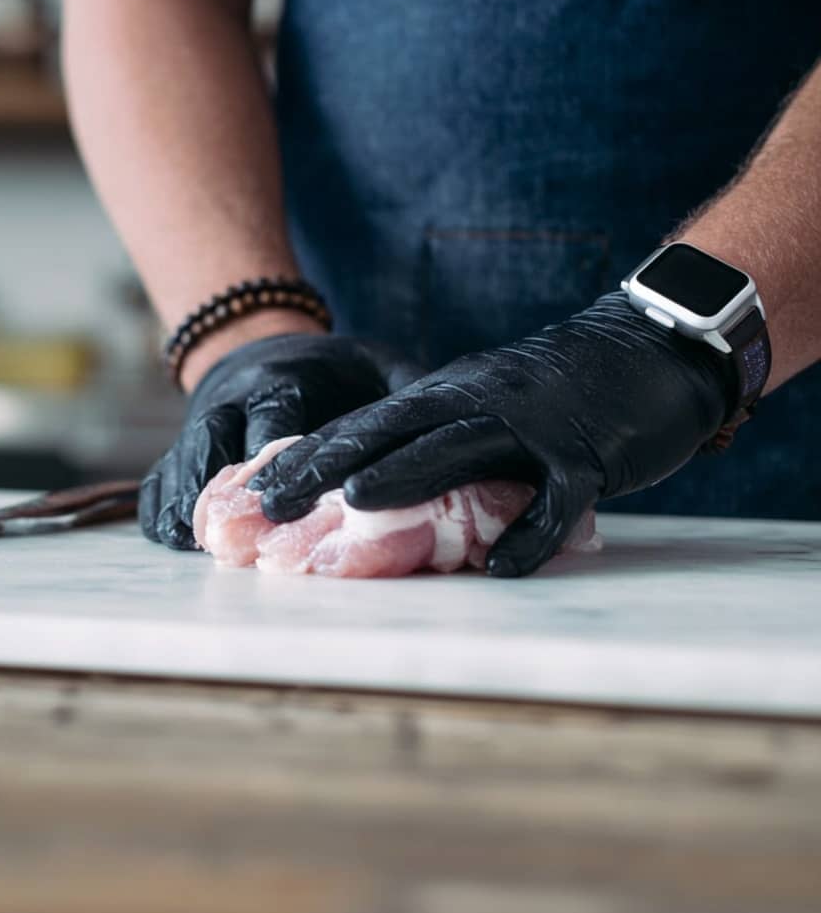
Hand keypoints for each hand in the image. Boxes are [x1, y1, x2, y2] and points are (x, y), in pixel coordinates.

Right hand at [139, 333, 425, 547]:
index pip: (277, 418)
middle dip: (227, 490)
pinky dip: (161, 509)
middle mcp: (233, 400)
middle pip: (219, 443)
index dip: (280, 458)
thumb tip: (460, 420)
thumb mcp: (374, 361)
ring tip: (200, 547)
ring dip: (190, 504)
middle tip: (234, 536)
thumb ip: (408, 387)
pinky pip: (157, 479)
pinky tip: (177, 542)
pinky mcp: (180, 448)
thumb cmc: (332, 368)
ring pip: (182, 463)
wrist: (259, 342)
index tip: (286, 496)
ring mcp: (200, 424)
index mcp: (282, 378)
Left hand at [251, 293, 735, 576]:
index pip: (371, 422)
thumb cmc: (565, 385)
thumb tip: (389, 481)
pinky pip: (555, 498)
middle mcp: (482, 401)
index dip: (314, 454)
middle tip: (274, 504)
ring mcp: (534, 424)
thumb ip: (447, 432)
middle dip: (330, 466)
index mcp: (455, 391)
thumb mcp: (494, 397)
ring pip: (460, 449)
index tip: (260, 486)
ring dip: (407, 476)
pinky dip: (529, 532)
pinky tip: (500, 567)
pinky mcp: (588, 454)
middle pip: (396, 431)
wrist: (652, 346)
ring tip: (356, 504)